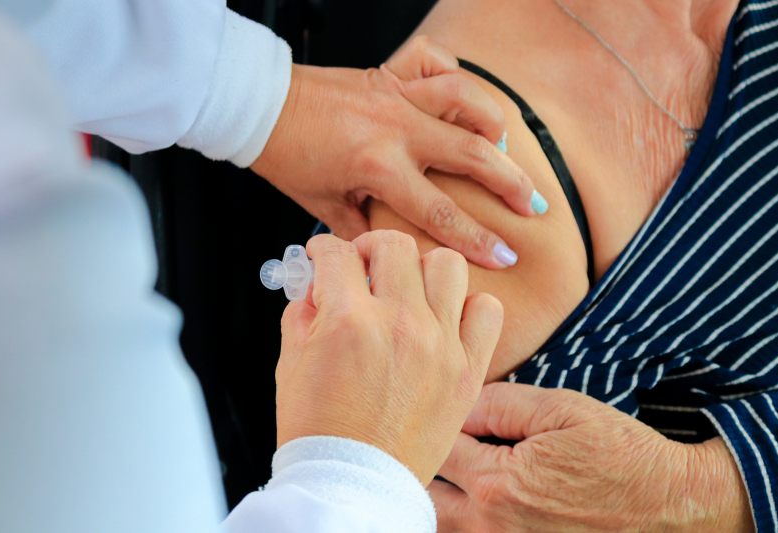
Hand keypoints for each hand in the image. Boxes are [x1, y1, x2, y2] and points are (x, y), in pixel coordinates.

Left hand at [252, 37, 539, 269]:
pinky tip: (459, 96)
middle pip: (472, 152)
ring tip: (504, 145)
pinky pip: (434, 60)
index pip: (440, 212)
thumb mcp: (323, 206)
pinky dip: (453, 72)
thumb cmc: (287, 157)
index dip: (477, 239)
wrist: (258, 107)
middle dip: (510, 181)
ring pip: (465, 98)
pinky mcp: (388, 71)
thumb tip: (388, 250)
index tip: (508, 254)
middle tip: (534, 202)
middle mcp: (397, 128)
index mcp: (380, 167)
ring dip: (492, 121)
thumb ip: (362, 229)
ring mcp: (396, 94)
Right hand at [275, 230, 503, 484]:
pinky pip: (486, 310)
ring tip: (407, 290)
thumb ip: (303, 314)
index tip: (324, 256)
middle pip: (393, 244)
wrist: (354, 484)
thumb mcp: (291, 364)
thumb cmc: (320, 431)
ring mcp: (439, 345)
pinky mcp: (467, 369)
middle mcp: (399, 324)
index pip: (338, 253)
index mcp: (348, 321)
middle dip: (369, 249)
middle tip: (363, 268)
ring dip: (421, 269)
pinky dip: (467, 306)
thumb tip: (316, 286)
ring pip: (446, 264)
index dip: (324, 249)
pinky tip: (445, 320)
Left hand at [431, 383, 753, 532]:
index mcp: (497, 484)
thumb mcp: (561, 409)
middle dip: (424, 462)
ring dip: (437, 493)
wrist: (671, 508)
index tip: (447, 406)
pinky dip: (462, 517)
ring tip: (452, 467)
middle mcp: (490, 526)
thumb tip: (458, 400)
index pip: (437, 445)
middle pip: (424, 494)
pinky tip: (474, 497)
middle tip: (439, 438)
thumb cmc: (619, 454)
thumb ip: (499, 403)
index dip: (439, 420)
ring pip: (439, 522)